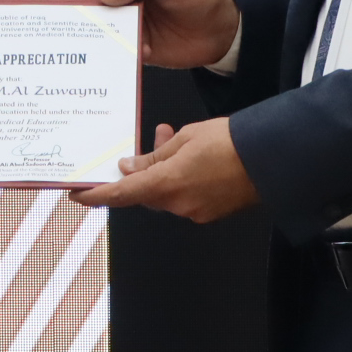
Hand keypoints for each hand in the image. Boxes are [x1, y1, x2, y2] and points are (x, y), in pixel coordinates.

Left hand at [69, 119, 258, 222]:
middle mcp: (178, 205)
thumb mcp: (185, 139)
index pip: (120, 195)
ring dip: (163, 171)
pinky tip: (192, 158)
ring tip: (171, 138)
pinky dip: (180, 179)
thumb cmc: (230, 142)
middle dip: (141, 171)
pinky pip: (185, 197)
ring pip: (165, 193)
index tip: (77, 194)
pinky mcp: (211, 213)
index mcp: (166, 185)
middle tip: (146, 144)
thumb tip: (131, 168)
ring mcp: (195, 212)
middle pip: (144, 193)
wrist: (273, 157)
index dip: (96, 195)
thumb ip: (154, 156)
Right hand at [96, 0, 240, 68]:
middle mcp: (126, 2)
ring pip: (105, 32)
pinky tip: (123, 54)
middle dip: (84, 15)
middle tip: (73, 21)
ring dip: (98, 37)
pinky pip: (120, 52)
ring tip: (93, 40)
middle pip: (96, 8)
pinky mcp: (137, 49)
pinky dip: (116, 55)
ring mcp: (131, 27)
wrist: (221, 31)